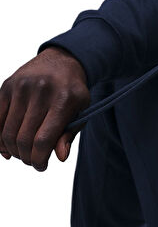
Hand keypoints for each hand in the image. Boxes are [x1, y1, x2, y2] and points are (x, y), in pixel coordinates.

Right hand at [0, 46, 90, 171]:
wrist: (62, 61)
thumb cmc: (72, 91)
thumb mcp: (81, 111)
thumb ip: (69, 134)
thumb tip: (60, 157)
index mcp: (64, 99)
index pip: (43, 139)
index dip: (39, 159)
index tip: (42, 166)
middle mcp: (41, 91)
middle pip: (23, 138)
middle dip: (27, 157)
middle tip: (32, 161)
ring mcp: (21, 87)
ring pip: (7, 132)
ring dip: (13, 150)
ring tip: (22, 153)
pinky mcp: (6, 86)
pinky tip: (5, 147)